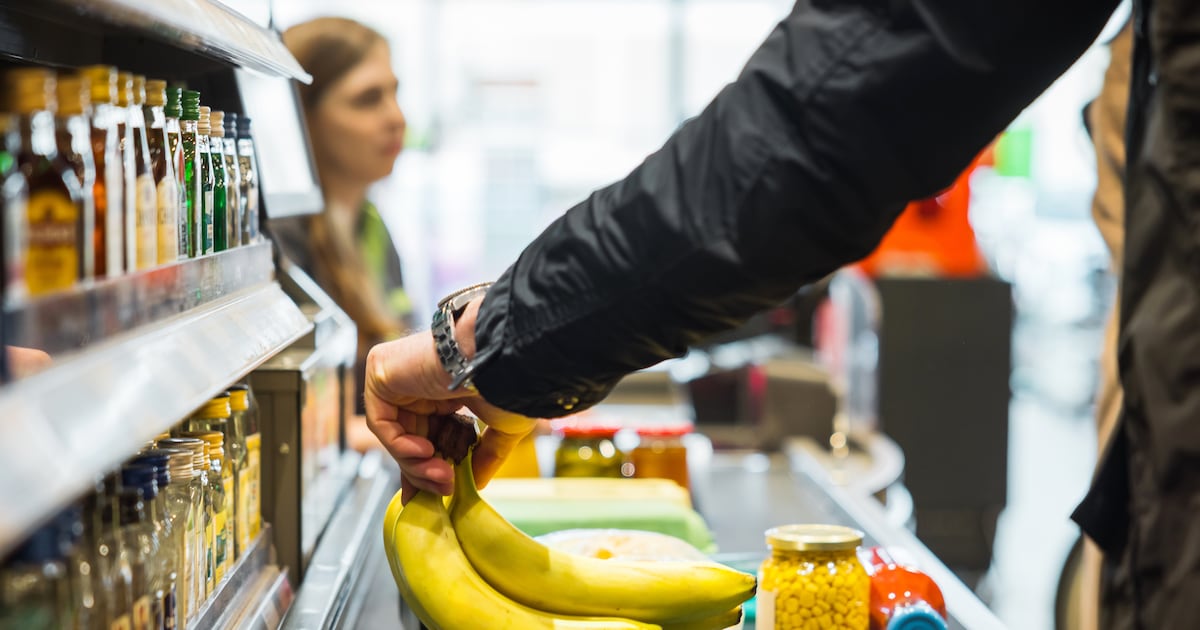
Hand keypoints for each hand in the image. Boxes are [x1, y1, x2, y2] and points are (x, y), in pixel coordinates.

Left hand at [363, 298, 536, 503]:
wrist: (498, 355)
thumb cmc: (508, 379)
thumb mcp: (502, 426)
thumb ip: (487, 454)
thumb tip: (478, 483)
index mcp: (443, 393)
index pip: (425, 436)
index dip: (427, 469)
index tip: (433, 497)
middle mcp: (417, 385)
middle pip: (408, 441)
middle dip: (423, 472)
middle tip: (444, 490)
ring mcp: (398, 378)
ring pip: (395, 437)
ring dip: (416, 465)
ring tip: (443, 477)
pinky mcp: (381, 374)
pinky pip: (381, 423)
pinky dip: (399, 445)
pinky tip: (424, 452)